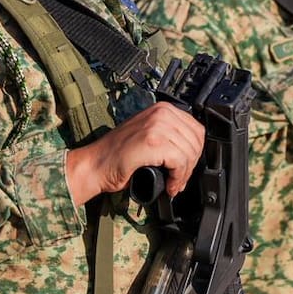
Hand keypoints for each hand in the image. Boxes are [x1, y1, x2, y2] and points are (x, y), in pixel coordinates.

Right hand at [64, 103, 203, 204]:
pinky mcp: (152, 142)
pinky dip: (177, 178)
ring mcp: (156, 126)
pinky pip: (179, 162)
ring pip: (189, 153)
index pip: (197, 129)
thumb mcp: (148, 134)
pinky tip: (169, 185)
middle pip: (196, 141)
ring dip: (184, 174)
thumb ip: (169, 135)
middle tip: (180, 180)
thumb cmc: (117, 155)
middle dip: (191, 165)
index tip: (187, 166)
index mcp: (162, 108)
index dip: (195, 152)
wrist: (95, 165)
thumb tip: (192, 152)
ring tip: (173, 184)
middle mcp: (161, 113)